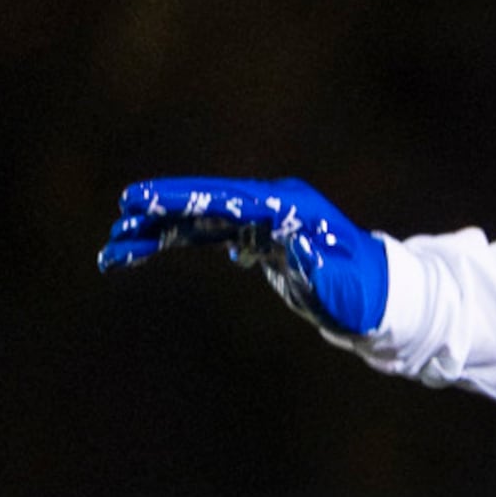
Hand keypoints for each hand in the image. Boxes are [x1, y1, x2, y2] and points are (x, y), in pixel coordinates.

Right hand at [98, 177, 389, 339]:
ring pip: (197, 220)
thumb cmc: (367, 294)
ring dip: (155, 231)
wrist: (382, 297)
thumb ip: (320, 271)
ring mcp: (261, 219)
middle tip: (118, 217)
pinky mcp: (255, 237)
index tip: (144, 201)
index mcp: (290, 208)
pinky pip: (204, 235)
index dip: (185, 199)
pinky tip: (137, 251)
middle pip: (205, 203)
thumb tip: (295, 249)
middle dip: (159, 210)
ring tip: (113, 247)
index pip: (227, 199)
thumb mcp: (346, 289)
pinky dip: (172, 241)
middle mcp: (271, 205)